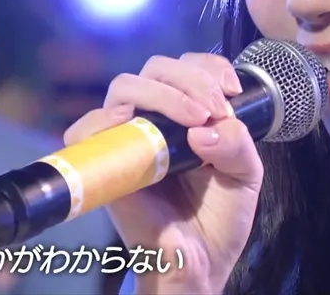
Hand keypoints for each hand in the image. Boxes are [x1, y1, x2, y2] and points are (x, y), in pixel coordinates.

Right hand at [64, 53, 262, 294]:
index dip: (208, 67)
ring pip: (125, 86)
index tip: (230, 91)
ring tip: (194, 119)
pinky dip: (105, 121)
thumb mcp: (245, 174)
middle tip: (213, 109)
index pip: (187, 66)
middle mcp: (155, 119)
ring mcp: (128, 138)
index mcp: (188, 114)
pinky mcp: (105, 163)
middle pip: (156, 67)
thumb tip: (203, 128)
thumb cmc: (219, 218)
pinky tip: (140, 131)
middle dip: (190, 78)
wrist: (200, 263)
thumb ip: (237, 144)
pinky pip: (85, 130)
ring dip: (162, 94)